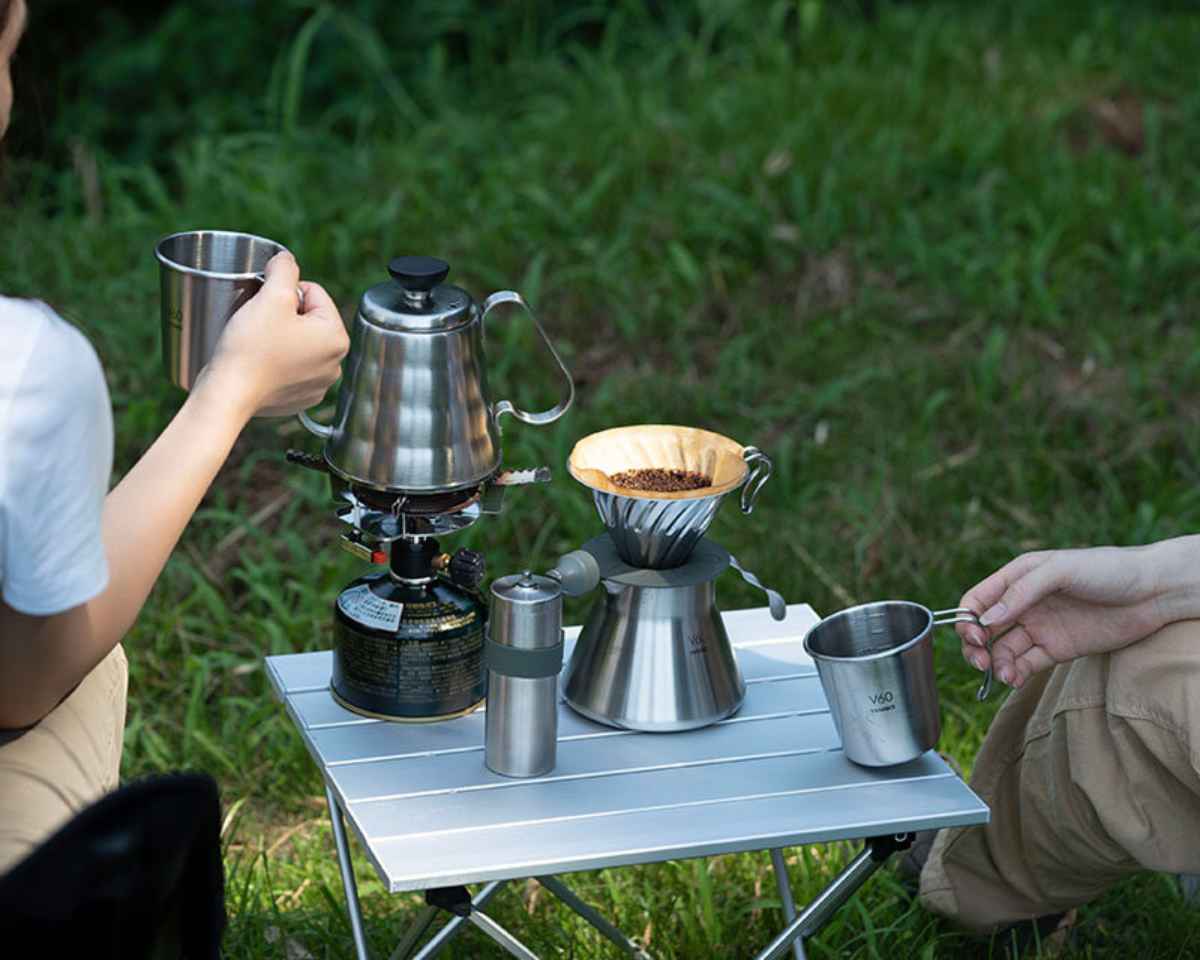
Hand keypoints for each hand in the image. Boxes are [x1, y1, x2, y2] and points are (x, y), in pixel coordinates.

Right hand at [195, 251, 349, 419]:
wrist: (228, 394)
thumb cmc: (251, 347)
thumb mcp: (271, 296)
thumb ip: (284, 268)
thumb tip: (286, 259)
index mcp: (337, 338)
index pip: (314, 293)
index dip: (285, 291)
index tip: (265, 304)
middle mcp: (335, 364)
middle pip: (308, 318)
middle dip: (284, 314)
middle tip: (259, 322)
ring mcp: (319, 385)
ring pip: (299, 342)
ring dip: (281, 335)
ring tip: (258, 341)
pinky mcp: (300, 398)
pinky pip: (291, 366)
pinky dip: (276, 360)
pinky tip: (260, 360)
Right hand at [957, 539, 1199, 688]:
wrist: (1152, 592)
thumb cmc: (1107, 569)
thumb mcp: (1060, 571)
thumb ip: (1021, 593)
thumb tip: (987, 619)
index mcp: (1017, 577)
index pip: (978, 600)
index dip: (967, 619)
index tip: (974, 637)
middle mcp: (1023, 604)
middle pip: (984, 629)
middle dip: (976, 647)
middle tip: (981, 662)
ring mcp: (1040, 627)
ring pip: (1003, 650)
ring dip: (996, 664)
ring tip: (1005, 675)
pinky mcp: (1057, 649)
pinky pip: (1026, 664)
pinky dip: (1015, 673)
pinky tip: (1014, 679)